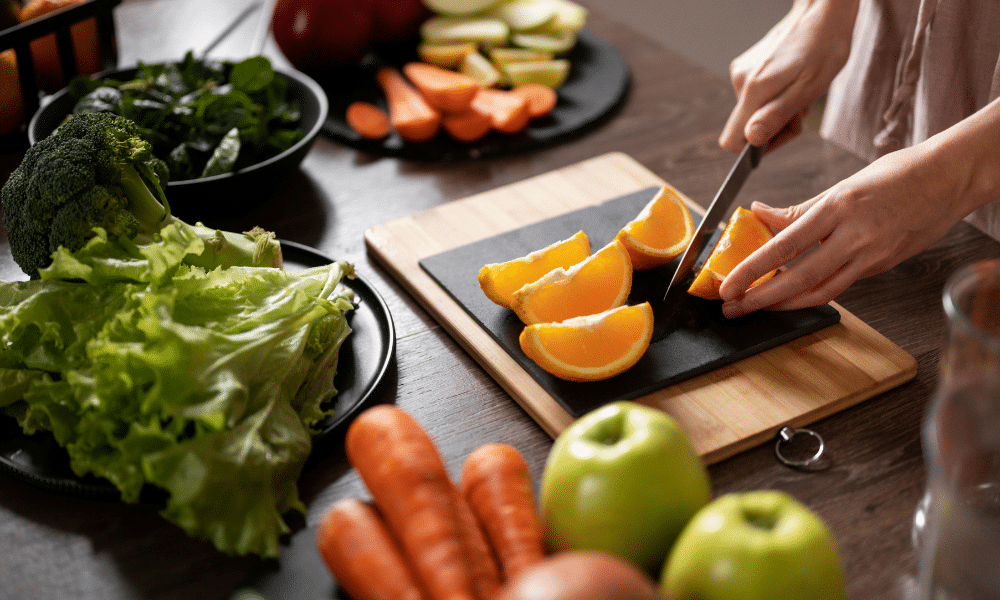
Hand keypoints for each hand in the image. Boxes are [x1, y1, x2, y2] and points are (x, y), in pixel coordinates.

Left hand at [717, 144, 970, 316]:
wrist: (951, 179)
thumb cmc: (897, 174)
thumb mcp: (843, 185)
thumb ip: (799, 208)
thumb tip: (759, 214)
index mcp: (838, 207)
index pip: (785, 245)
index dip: (753, 268)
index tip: (728, 283)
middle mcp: (854, 235)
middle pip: (799, 278)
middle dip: (760, 297)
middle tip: (732, 307)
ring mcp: (871, 255)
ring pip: (820, 290)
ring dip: (783, 304)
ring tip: (754, 308)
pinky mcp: (881, 267)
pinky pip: (839, 286)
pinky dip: (810, 294)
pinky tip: (789, 298)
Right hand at [719, 0, 858, 152]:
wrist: (821, 11)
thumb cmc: (824, 46)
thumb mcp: (809, 88)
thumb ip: (777, 115)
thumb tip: (752, 140)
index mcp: (754, 89)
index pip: (732, 141)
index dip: (755, 148)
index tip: (780, 135)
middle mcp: (741, 81)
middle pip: (747, 127)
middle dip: (775, 126)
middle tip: (801, 110)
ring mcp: (742, 73)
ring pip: (753, 111)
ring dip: (779, 110)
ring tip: (801, 91)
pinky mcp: (747, 67)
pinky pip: (756, 97)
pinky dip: (776, 97)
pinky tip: (793, 82)